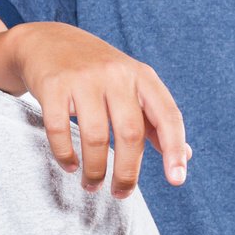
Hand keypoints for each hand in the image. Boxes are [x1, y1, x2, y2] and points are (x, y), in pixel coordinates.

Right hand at [9, 22, 188, 196]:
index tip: (177, 180)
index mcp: (142, 76)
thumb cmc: (97, 72)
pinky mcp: (54, 86)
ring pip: (96, 137)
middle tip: (121, 194)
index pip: (168, 115)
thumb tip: (186, 156)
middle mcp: (116, 74)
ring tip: (92, 186)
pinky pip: (60, 130)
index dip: (175, 149)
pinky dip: (65, 156)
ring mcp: (83, 79)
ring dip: (95, 171)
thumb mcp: (131, 86)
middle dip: (127, 173)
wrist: (47, 41)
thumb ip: (156, 120)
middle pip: (130, 133)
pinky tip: (70, 166)